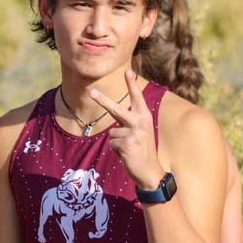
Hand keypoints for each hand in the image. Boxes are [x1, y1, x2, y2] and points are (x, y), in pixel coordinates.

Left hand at [89, 69, 163, 188]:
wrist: (150, 171)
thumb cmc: (143, 151)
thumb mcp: (141, 133)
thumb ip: (130, 122)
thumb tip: (114, 118)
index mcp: (145, 117)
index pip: (137, 97)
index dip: (132, 84)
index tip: (128, 70)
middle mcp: (140, 122)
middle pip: (116, 108)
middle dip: (102, 100)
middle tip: (91, 92)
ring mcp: (133, 132)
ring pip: (112, 133)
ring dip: (117, 143)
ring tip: (128, 149)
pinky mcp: (127, 144)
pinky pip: (112, 144)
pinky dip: (117, 151)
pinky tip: (127, 155)